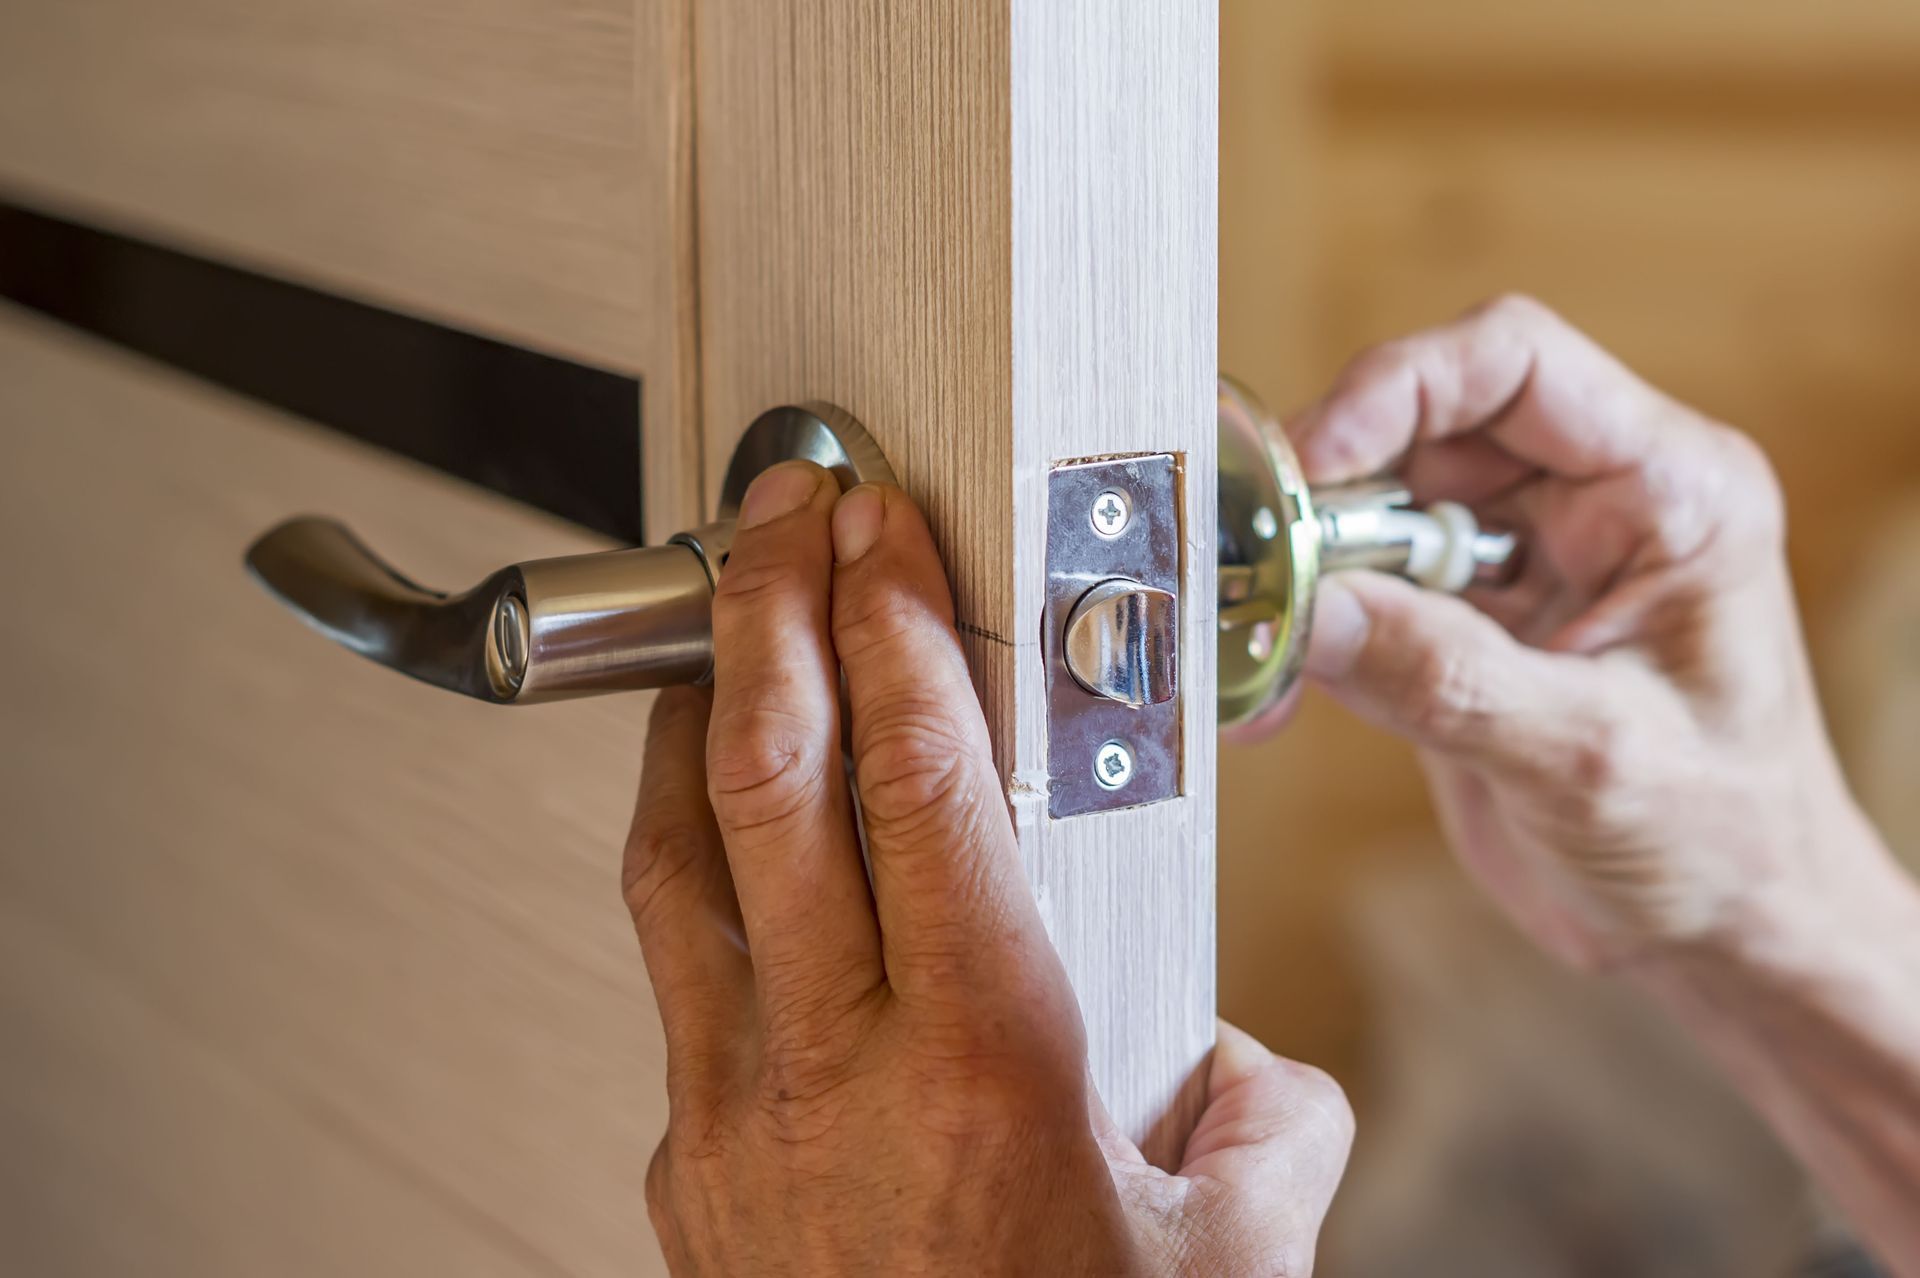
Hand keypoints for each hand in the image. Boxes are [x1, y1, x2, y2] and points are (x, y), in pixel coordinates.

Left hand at [623, 462, 1351, 1274]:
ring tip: (724, 630)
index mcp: (986, 1064)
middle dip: (766, 612)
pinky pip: (675, 975)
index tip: (877, 530)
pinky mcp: (687, 1173)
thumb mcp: (1234, 1264)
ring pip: (678, 864)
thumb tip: (1246, 1075)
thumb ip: (1266, 1129)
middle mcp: (834, 1073)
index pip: (917, 782)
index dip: (892, 628)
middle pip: (767, 783)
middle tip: (775, 512)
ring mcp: (731, 1122)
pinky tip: (728, 836)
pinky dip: (693, 866)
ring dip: (697, 722)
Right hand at [1254, 295, 1865, 969]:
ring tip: (1255, 642)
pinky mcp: (1465, 626)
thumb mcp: (1591, 759)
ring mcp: (1522, 564)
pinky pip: (1360, 594)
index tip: (1310, 467)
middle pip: (1422, 431)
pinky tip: (1269, 692)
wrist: (1723, 937)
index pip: (1516, 362)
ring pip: (1375, 510)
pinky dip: (1305, 634)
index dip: (1398, 389)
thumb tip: (1308, 609)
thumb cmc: (1720, 845)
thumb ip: (1447, 678)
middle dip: (1329, 495)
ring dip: (1305, 571)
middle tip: (1257, 567)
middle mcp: (1591, 505)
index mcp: (1669, 490)